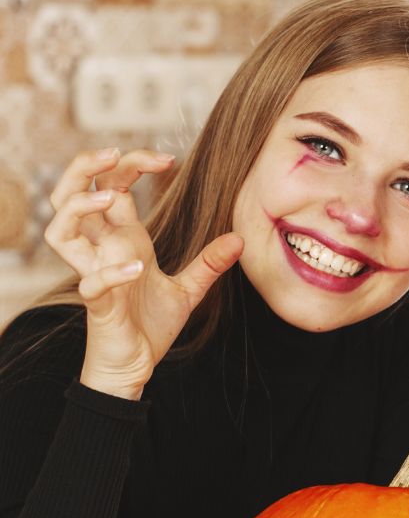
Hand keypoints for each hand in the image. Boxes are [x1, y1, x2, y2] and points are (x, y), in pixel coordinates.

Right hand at [44, 148, 243, 399]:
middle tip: (112, 152)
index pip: (110, 186)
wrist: (137, 365)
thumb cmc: (150, 324)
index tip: (166, 159)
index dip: (129, 164)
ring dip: (79, 208)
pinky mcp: (97, 304)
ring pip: (60, 230)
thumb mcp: (188, 290)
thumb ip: (209, 263)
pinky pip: (91, 282)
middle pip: (69, 194)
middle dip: (84, 168)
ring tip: (109, 199)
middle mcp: (102, 250)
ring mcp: (95, 274)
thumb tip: (239, 240)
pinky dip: (110, 273)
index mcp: (122, 239)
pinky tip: (137, 268)